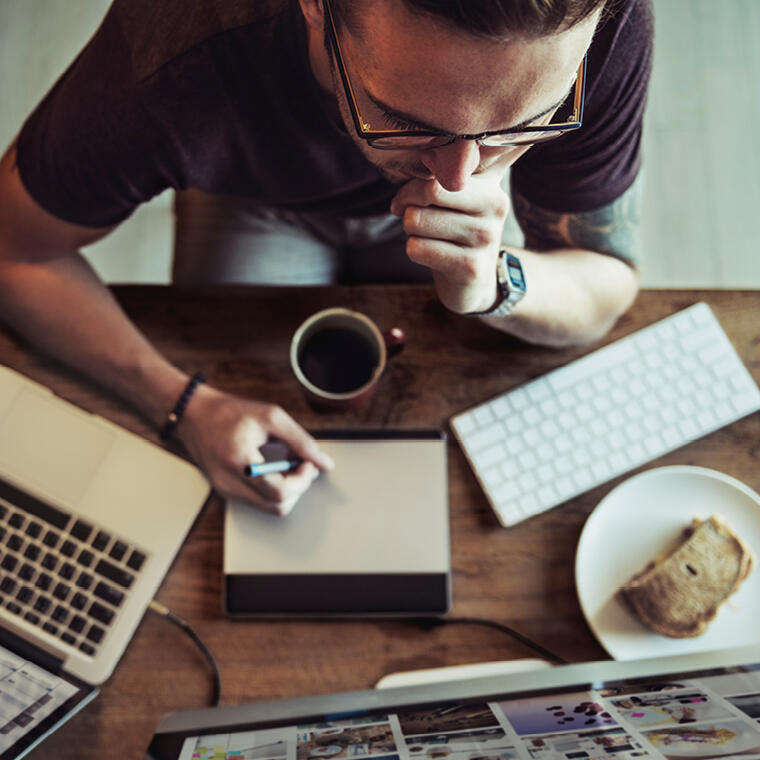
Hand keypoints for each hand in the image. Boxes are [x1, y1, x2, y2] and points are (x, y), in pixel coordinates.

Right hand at [175, 383, 333, 515]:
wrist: (193, 415)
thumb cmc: (230, 412)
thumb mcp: (271, 417)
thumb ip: (301, 441)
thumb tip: (325, 463)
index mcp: (240, 461)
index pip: (279, 492)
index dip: (302, 480)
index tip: (308, 463)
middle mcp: (230, 482)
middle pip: (277, 506)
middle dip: (298, 487)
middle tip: (301, 464)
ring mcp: (226, 490)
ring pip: (270, 508)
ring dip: (287, 490)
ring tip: (287, 465)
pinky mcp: (226, 491)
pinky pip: (258, 501)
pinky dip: (273, 488)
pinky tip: (273, 468)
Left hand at [390, 157, 510, 313]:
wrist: (474, 281)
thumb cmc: (456, 230)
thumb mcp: (458, 196)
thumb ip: (447, 169)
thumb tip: (425, 153)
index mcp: (492, 182)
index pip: (445, 166)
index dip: (416, 182)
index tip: (411, 194)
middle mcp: (496, 206)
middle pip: (430, 190)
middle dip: (407, 203)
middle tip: (409, 213)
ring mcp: (486, 237)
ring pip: (417, 220)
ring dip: (410, 230)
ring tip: (425, 235)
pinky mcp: (471, 267)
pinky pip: (417, 248)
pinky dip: (413, 250)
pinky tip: (430, 254)